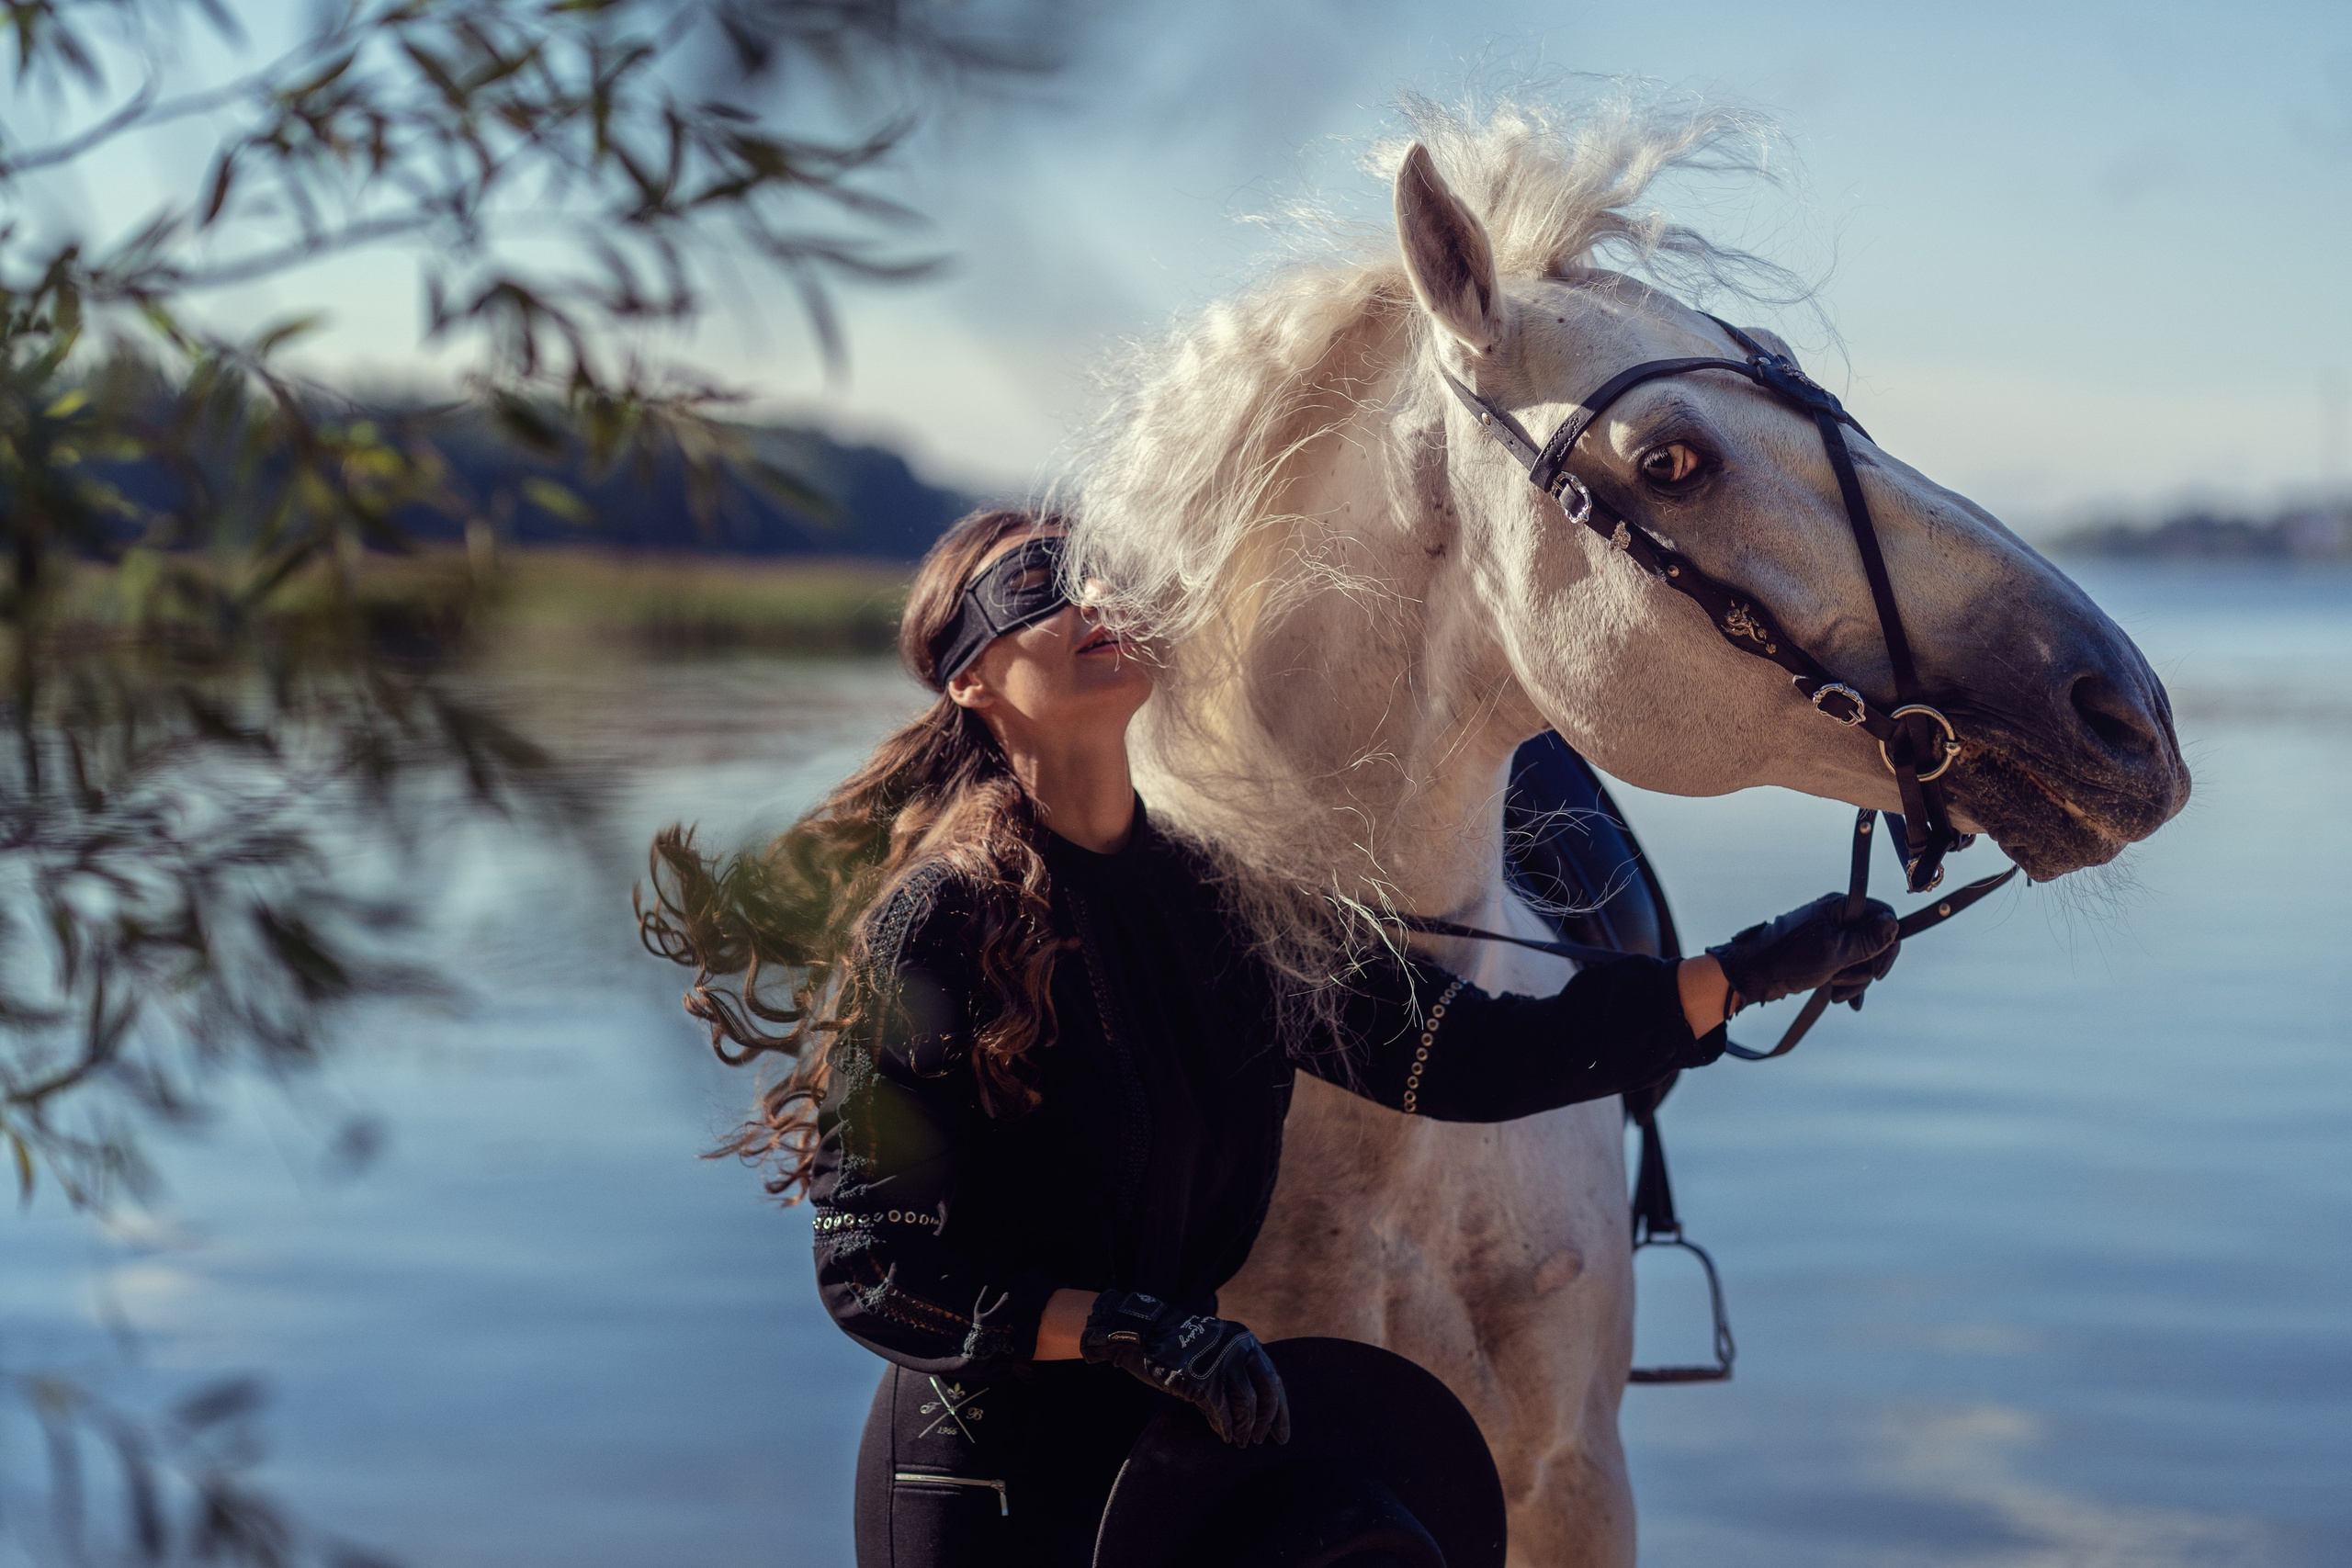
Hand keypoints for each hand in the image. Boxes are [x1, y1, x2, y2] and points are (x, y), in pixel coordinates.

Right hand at [1079, 1290, 1289, 1445]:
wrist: (1143, 1335)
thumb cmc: (1178, 1347)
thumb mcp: (1216, 1348)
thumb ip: (1236, 1368)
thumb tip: (1256, 1407)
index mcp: (1245, 1339)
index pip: (1273, 1378)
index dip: (1280, 1409)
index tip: (1282, 1431)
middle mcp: (1238, 1347)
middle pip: (1267, 1392)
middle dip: (1269, 1421)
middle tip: (1265, 1441)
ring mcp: (1220, 1362)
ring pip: (1247, 1404)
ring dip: (1246, 1428)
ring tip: (1242, 1442)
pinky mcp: (1201, 1378)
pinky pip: (1221, 1410)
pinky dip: (1225, 1427)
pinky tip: (1226, 1437)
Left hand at [1707, 892, 1899, 1011]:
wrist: (1752, 974)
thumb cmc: (1789, 960)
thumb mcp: (1834, 951)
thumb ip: (1866, 940)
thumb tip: (1893, 923)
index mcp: (1841, 907)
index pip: (1885, 916)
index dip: (1888, 946)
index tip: (1879, 973)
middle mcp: (1839, 918)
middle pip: (1877, 942)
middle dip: (1865, 968)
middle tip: (1843, 979)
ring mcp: (1833, 936)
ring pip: (1864, 959)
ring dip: (1853, 980)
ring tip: (1833, 989)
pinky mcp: (1826, 954)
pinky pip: (1849, 968)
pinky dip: (1847, 984)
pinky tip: (1843, 1000)